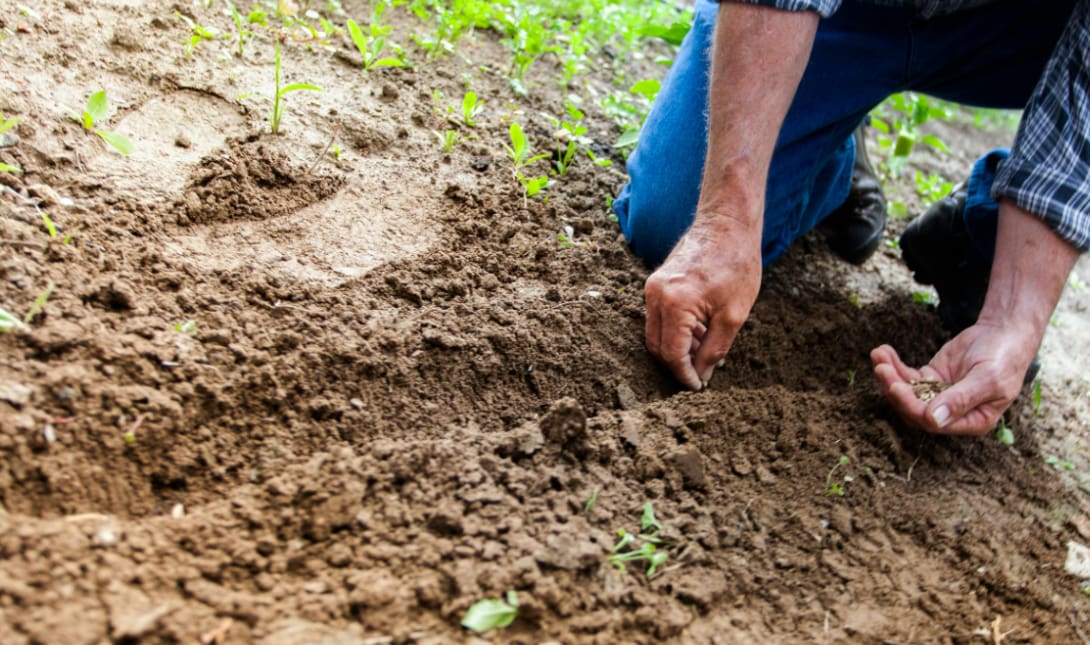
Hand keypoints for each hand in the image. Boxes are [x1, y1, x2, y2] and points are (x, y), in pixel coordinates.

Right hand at [645, 217, 761, 389]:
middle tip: (701, 374)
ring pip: (655, 333)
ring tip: (706, 349)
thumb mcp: (734, 315)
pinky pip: (658, 317)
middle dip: (677, 364)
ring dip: (677, 347)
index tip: (698, 387)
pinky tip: (700, 331)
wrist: (727, 224)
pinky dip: (675, 331)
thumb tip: (702, 375)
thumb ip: (714, 350)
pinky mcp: (656, 283)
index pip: (672, 354)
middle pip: (657, 346)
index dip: (684, 375)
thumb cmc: (736, 264)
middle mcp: (656, 296)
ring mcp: (652, 287)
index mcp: (675, 304)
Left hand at [870, 319, 1038, 435]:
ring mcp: (939, 395)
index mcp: (972, 421)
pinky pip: (907, 376)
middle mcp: (952, 413)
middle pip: (914, 409)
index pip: (933, 422)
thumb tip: (934, 420)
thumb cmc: (1004, 358)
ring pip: (906, 392)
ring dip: (889, 376)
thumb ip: (961, 399)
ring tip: (878, 355)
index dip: (911, 406)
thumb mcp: (988, 379)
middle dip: (894, 389)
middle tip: (881, 368)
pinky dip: (893, 365)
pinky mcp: (931, 378)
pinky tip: (883, 351)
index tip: (896, 387)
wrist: (1004, 333)